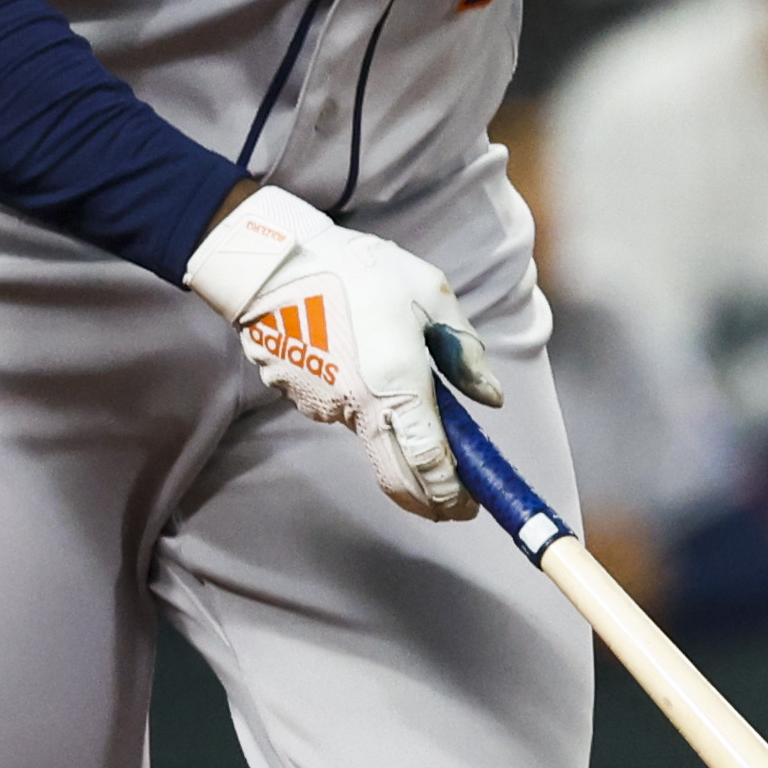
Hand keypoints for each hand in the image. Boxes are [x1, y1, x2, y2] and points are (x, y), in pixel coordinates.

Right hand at [187, 184, 500, 519]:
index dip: (452, 493)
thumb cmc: (362, 270)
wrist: (278, 262)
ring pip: (371, 437)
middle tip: (452, 503)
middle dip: (428, 500)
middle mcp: (360, 406)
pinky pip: (342, 412)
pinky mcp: (302, 398)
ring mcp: (326, 407)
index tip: (470, 506)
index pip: (430, 462)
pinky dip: (361, 405)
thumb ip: (465, 353)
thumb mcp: (431, 296)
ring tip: (402, 385)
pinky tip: (362, 364)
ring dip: (394, 435)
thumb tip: (490, 399)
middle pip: (398, 479)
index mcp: (400, 383)